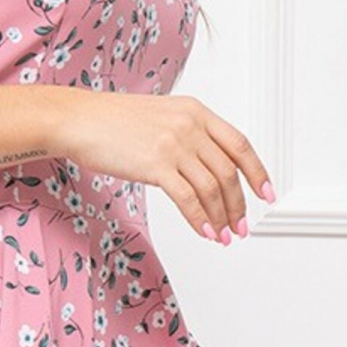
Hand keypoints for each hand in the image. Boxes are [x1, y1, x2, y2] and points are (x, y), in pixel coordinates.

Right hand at [59, 91, 274, 240]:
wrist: (79, 119)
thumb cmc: (112, 121)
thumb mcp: (161, 117)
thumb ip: (188, 135)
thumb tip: (206, 169)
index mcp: (196, 111)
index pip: (240, 145)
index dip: (258, 172)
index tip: (267, 194)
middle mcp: (190, 125)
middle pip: (228, 172)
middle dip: (239, 205)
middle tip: (241, 226)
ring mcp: (174, 144)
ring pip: (211, 188)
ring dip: (221, 217)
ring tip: (223, 236)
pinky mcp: (156, 164)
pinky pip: (188, 198)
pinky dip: (200, 219)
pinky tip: (204, 232)